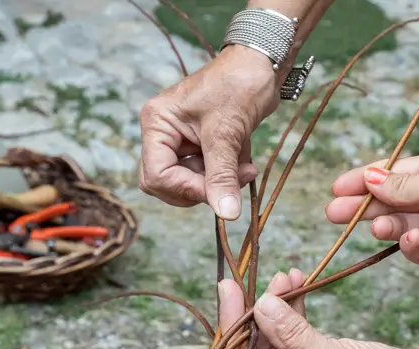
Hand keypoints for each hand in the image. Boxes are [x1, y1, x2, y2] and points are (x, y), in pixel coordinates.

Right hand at [139, 47, 275, 219]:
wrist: (262, 65)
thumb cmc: (238, 83)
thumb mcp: (227, 133)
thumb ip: (222, 176)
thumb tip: (226, 214)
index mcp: (157, 123)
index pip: (156, 175)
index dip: (186, 189)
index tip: (216, 190)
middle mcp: (163, 133)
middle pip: (167, 184)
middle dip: (202, 187)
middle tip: (232, 180)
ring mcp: (181, 140)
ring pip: (190, 182)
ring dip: (220, 180)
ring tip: (245, 166)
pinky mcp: (200, 145)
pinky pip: (208, 173)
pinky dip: (228, 173)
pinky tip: (244, 159)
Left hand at [218, 275, 418, 348]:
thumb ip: (296, 337)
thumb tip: (261, 306)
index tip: (208, 344)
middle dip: (241, 324)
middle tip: (233, 286)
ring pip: (265, 345)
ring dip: (268, 310)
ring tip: (280, 277)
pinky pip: (287, 336)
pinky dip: (288, 310)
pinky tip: (291, 283)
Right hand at [324, 153, 418, 289]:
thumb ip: (402, 185)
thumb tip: (369, 177)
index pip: (392, 173)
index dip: (363, 180)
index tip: (336, 188)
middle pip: (389, 201)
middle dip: (362, 206)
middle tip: (334, 214)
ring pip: (398, 225)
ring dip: (385, 225)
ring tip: (379, 227)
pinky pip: (414, 249)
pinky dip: (408, 245)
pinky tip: (411, 240)